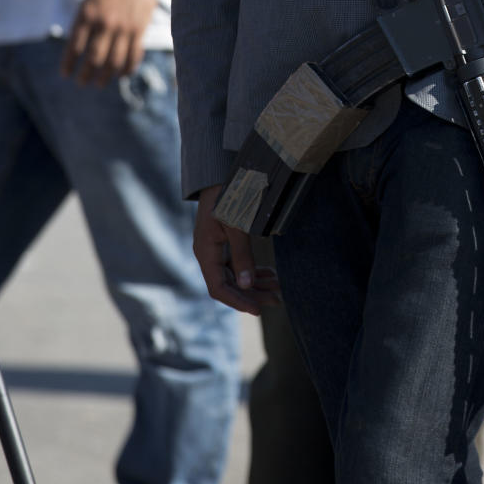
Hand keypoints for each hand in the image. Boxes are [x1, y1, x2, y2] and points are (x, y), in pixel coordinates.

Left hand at [62, 0, 158, 85]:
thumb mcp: (88, 2)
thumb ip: (83, 25)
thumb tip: (77, 51)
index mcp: (87, 15)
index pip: (74, 47)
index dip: (69, 64)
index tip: (66, 74)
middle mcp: (104, 23)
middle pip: (94, 59)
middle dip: (86, 75)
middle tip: (82, 82)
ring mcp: (123, 27)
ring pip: (114, 61)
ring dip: (105, 76)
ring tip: (100, 83)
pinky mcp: (139, 29)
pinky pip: (133, 56)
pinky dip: (127, 69)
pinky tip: (121, 74)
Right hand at [194, 185, 281, 315]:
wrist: (220, 173)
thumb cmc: (228, 195)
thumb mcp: (236, 225)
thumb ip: (242, 255)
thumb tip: (247, 285)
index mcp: (206, 252)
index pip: (219, 288)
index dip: (238, 301)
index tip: (258, 310)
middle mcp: (208, 254)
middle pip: (229, 284)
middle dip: (253, 294)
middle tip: (277, 300)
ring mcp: (216, 249)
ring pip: (235, 276)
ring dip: (255, 284)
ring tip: (278, 288)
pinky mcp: (224, 243)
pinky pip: (237, 264)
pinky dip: (253, 271)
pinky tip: (269, 275)